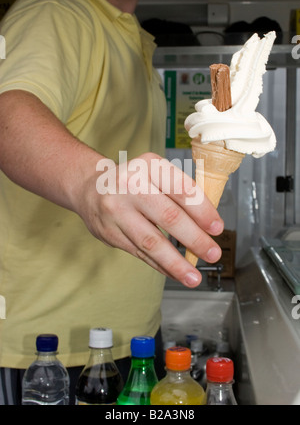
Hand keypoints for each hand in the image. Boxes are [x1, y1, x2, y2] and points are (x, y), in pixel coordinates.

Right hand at [76, 152, 223, 287]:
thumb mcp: (155, 172)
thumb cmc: (133, 181)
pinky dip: (160, 265)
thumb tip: (208, 224)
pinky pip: (140, 253)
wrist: (90, 188)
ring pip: (151, 241)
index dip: (203, 211)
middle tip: (213, 253)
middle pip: (169, 216)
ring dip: (176, 263)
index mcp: (148, 165)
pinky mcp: (110, 232)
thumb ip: (179, 192)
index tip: (217, 228)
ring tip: (194, 276)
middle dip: (195, 239)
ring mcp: (117, 210)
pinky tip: (175, 273)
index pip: (182, 189)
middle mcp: (130, 185)